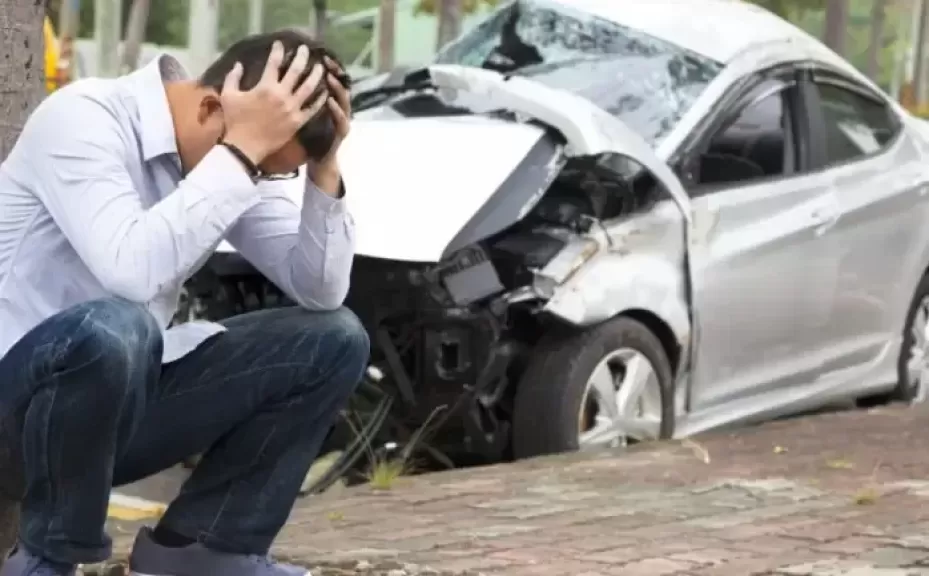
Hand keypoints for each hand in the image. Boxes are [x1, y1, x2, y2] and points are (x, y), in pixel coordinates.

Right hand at [221, 41, 327, 163]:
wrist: (245, 147)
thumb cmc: (235, 121)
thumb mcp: (228, 96)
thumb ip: (233, 78)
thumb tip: (238, 64)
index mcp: (265, 87)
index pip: (274, 63)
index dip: (278, 51)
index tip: (281, 43)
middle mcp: (281, 95)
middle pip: (296, 71)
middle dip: (302, 57)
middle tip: (306, 49)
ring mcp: (292, 109)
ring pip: (309, 88)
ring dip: (316, 75)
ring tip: (321, 67)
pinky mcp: (298, 122)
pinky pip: (313, 109)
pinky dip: (320, 99)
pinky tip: (326, 92)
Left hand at [310, 56, 351, 195]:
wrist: (321, 160)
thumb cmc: (311, 138)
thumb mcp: (307, 114)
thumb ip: (303, 97)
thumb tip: (286, 78)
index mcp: (327, 102)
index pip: (328, 80)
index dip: (326, 67)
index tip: (318, 55)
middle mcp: (338, 108)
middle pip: (339, 84)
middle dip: (334, 71)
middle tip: (325, 60)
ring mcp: (341, 119)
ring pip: (343, 100)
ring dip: (337, 88)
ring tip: (329, 77)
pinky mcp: (341, 132)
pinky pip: (340, 120)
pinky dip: (335, 110)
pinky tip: (329, 100)